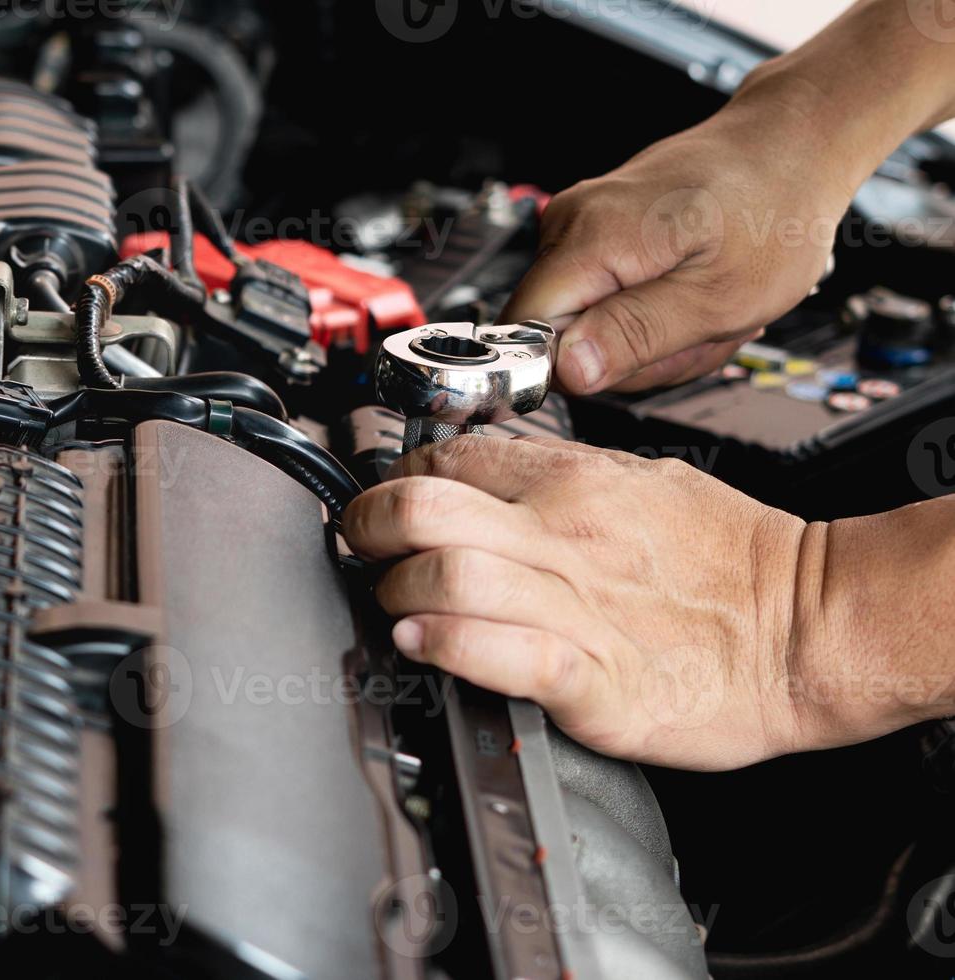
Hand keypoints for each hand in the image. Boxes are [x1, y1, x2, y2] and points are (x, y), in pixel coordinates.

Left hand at [343, 435, 818, 770]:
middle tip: (361, 544)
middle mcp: (564, 533)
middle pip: (423, 505)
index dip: (394, 477)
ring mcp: (577, 604)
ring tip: (394, 603)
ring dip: (396, 591)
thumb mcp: (641, 481)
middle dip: (367, 524)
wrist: (812, 625)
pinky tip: (422, 644)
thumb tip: (490, 476)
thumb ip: (560, 481)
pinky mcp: (592, 677)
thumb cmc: (732, 561)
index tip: (383, 503)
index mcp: (574, 480)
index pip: (446, 456)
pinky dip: (446, 646)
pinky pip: (498, 650)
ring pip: (446, 574)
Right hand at [501, 95, 857, 394]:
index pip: (525, 332)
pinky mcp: (593, 230)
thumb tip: (568, 371)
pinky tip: (688, 291)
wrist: (791, 145)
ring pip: (581, 326)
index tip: (640, 357)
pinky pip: (599, 302)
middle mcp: (570, 224)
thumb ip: (637, 334)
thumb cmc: (773, 211)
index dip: (574, 367)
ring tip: (700, 307)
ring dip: (646, 338)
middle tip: (695, 331)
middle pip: (556, 337)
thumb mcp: (720, 296)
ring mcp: (579, 224)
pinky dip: (647, 313)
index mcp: (593, 237)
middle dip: (627, 356)